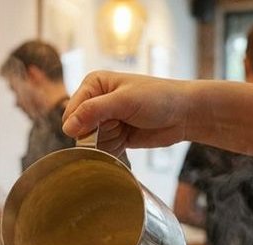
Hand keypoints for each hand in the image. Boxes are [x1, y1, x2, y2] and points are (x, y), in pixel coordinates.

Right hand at [62, 71, 191, 156]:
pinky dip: (113, 151)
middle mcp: (96, 101)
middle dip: (98, 135)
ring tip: (127, 130)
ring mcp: (105, 121)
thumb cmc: (159, 98)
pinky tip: (128, 140)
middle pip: (79, 130)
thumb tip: (66, 128)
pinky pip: (103, 151)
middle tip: (120, 126)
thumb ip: (93, 112)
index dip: (82, 124)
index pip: (71, 112)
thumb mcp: (124, 101)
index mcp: (93, 85)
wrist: (185, 114)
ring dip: (108, 143)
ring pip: (91, 144)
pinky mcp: (115, 136)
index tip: (106, 124)